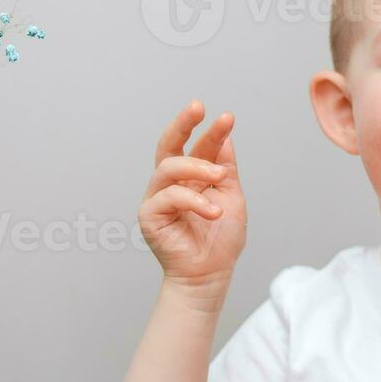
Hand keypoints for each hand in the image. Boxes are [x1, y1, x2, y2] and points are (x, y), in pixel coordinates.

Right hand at [139, 100, 245, 293]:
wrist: (210, 274)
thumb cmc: (220, 241)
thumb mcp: (231, 197)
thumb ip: (225, 169)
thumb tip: (225, 137)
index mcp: (191, 178)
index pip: (198, 148)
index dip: (212, 132)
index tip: (228, 117)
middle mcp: (171, 184)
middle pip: (168, 146)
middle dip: (182, 124)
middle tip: (197, 107)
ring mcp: (157, 198)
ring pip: (169, 167)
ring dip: (197, 167)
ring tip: (219, 177)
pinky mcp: (149, 216)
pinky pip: (168, 197)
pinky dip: (193, 200)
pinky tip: (212, 212)